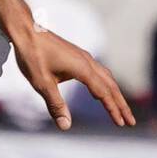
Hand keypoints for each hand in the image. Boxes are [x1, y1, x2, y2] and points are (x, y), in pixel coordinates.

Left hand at [11, 25, 135, 129]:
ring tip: (120, 109)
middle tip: (130, 122)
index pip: (104, 93)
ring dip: (115, 94)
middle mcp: (88, 62)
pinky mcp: (77, 56)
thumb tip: (66, 126)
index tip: (122, 124)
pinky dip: (105, 84)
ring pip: (106, 78)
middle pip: (111, 86)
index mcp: (83, 69)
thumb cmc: (33, 56)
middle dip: (121, 105)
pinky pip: (98, 72)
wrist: (26, 30)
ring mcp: (83, 57)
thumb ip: (56, 105)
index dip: (113, 110)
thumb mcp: (42, 84)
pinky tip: (99, 91)